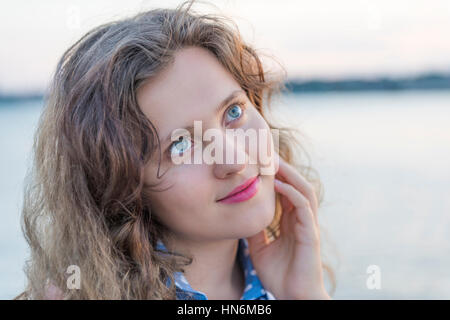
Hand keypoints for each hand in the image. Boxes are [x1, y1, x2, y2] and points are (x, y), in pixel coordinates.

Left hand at [246, 154, 329, 299]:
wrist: (292, 296)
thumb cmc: (279, 274)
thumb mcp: (259, 248)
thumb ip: (255, 230)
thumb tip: (242, 215)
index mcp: (291, 221)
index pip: (286, 192)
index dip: (276, 176)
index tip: (261, 161)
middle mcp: (301, 219)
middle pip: (296, 186)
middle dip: (284, 169)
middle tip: (267, 152)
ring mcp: (308, 225)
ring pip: (304, 191)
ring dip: (290, 175)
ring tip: (275, 161)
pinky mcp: (310, 234)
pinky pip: (303, 208)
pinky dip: (292, 194)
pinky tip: (279, 185)